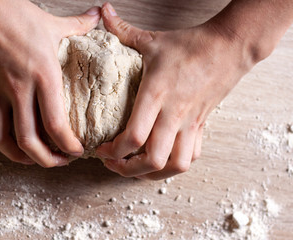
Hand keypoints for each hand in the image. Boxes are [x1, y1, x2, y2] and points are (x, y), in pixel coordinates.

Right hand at [0, 0, 100, 166]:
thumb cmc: (16, 14)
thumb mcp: (53, 23)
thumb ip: (79, 24)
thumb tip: (97, 14)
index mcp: (43, 76)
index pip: (55, 124)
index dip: (68, 145)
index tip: (77, 151)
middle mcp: (19, 89)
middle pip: (29, 140)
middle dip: (46, 160)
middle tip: (60, 162)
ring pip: (1, 137)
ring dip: (18, 155)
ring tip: (33, 159)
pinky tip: (5, 139)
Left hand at [97, 3, 258, 179]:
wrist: (229, 47)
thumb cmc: (190, 45)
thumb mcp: (153, 39)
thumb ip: (122, 29)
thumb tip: (103, 10)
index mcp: (156, 95)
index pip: (133, 137)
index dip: (114, 151)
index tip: (103, 150)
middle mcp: (173, 114)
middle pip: (152, 160)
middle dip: (127, 170)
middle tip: (114, 164)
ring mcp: (190, 123)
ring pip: (174, 165)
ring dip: (152, 174)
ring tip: (136, 168)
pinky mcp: (201, 125)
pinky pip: (192, 156)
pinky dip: (175, 165)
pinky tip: (162, 159)